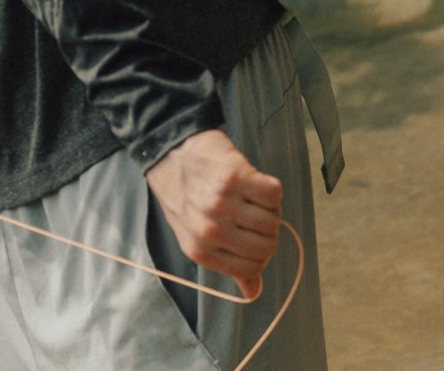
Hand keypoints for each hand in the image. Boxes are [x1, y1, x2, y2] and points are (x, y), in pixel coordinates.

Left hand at [144, 128, 283, 300]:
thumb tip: (254, 292)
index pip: (252, 268)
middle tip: (253, 214)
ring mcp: (222, 203)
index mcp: (199, 250)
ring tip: (250, 197)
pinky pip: (274, 194)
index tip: (254, 237)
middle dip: (268, 232)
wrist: (170, 151)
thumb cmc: (183, 194)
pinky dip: (270, 189)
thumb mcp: (194, 235)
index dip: (261, 254)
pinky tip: (252, 182)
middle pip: (267, 246)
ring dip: (269, 210)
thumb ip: (226, 263)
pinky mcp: (235, 176)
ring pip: (273, 221)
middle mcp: (210, 230)